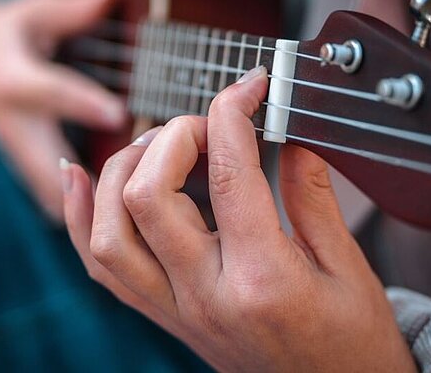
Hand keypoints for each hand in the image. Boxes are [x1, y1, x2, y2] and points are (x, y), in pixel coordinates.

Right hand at [0, 0, 124, 219]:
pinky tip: (117, 218)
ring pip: (48, 191)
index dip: (83, 103)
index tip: (119, 115)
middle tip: (133, 195)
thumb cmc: (5, 32)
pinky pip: (52, 194)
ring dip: (83, 204)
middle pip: (43, 165)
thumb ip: (69, 8)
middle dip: (84, 183)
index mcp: (12, 79)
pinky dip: (79, 208)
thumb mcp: (31, 10)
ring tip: (133, 214)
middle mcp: (13, 123)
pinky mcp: (27, 164)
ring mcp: (18, 150)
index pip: (50, 92)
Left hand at [62, 67, 415, 371]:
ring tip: (156, 144)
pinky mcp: (163, 315)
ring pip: (110, 232)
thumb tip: (288, 131)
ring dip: (121, 171)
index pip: (228, 174)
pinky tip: (79, 178)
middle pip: (148, 196)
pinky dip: (82, 217)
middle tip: (207, 124)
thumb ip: (313, 194)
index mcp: (262, 280)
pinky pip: (102, 267)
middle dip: (172, 137)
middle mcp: (205, 296)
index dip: (233, 113)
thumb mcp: (350, 266)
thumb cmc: (351, 343)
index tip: (249, 87)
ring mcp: (175, 309)